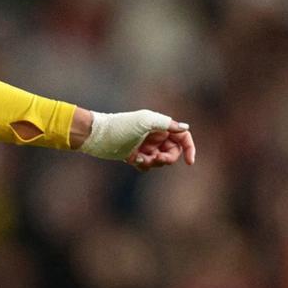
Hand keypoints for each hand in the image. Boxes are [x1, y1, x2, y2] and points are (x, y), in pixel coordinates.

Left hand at [79, 109, 195, 168]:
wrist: (97, 136)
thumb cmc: (120, 126)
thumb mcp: (145, 122)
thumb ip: (166, 124)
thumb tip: (185, 127)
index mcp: (160, 126)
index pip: (182, 137)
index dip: (189, 149)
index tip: (190, 162)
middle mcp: (155, 136)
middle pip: (173, 152)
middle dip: (166, 158)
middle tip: (156, 159)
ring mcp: (145, 146)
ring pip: (160, 161)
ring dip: (152, 162)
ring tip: (138, 158)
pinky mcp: (135, 155)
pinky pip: (147, 165)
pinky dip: (143, 165)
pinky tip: (132, 161)